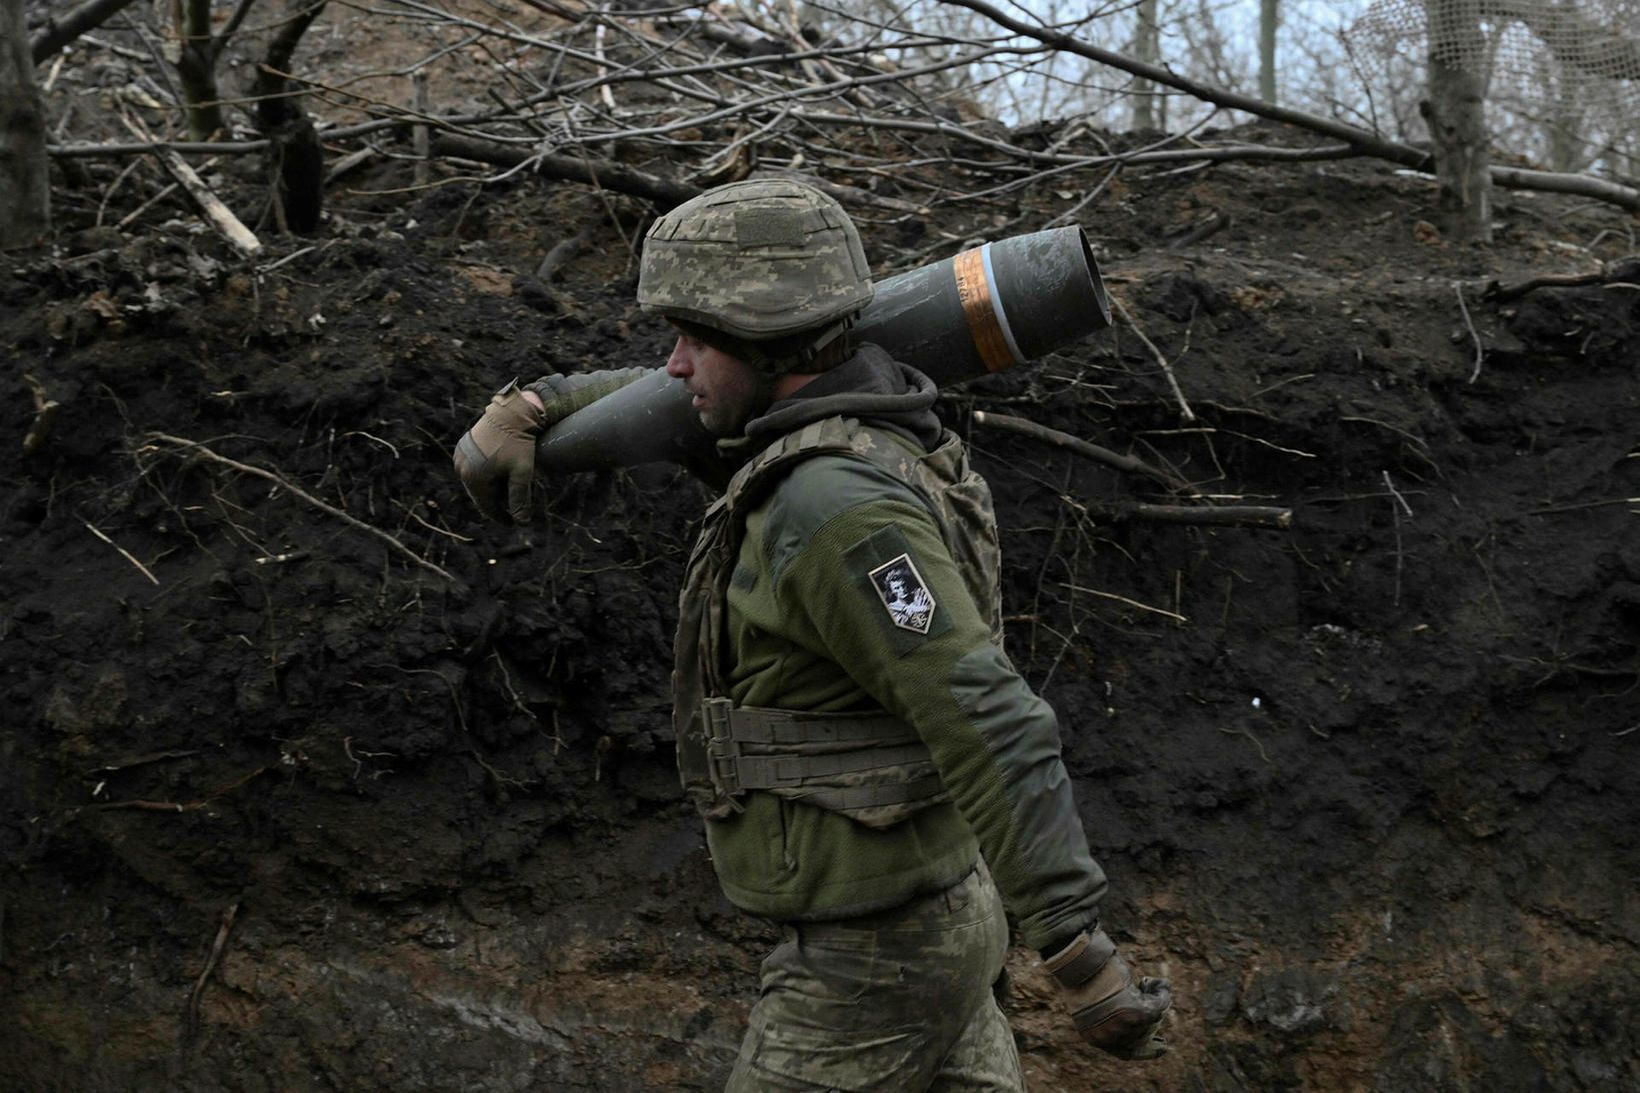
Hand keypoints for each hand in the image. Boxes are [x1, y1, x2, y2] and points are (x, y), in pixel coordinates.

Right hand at [454, 381, 545, 523]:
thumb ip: (520, 498)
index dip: (502, 517)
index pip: (488, 507)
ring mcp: (459, 457)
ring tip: (507, 487)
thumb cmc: (519, 443)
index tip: (514, 522)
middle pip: (480, 495)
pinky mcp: (462, 447)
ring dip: (489, 488)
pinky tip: (498, 473)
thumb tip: (522, 523)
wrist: (511, 413)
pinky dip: (484, 474)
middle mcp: (462, 468)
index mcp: (474, 478)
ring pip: (475, 482)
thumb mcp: (522, 473)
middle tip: (512, 506)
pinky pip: (472, 468)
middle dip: (496, 502)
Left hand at [1044, 929, 1171, 1059]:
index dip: (1147, 1050)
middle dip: (1150, 1018)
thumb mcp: (1093, 1001)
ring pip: (1153, 1019)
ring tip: (1147, 983)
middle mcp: (1110, 1037)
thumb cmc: (1080, 974)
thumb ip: (1110, 1015)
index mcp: (1095, 1037)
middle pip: (1142, 1035)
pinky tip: (1160, 984)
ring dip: (1155, 1001)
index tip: (1162, 1045)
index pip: (1127, 1053)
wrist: (1076, 962)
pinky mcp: (1137, 1011)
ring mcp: (1123, 1026)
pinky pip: (1159, 1006)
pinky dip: (1162, 994)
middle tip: (1153, 998)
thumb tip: (1137, 1017)